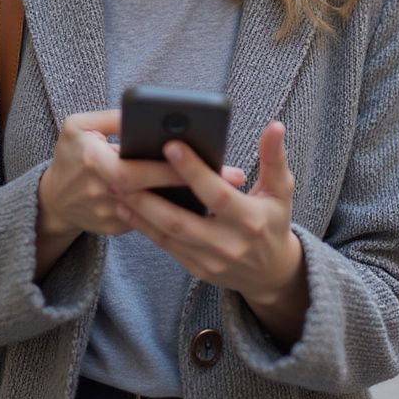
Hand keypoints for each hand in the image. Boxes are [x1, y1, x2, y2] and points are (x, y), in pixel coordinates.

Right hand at [37, 110, 246, 240]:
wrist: (53, 200)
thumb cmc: (71, 153)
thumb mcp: (78, 126)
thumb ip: (112, 118)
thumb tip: (146, 115)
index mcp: (93, 163)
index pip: (134, 169)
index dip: (166, 166)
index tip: (200, 158)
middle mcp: (102, 194)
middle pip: (155, 191)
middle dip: (194, 183)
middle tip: (234, 175)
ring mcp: (110, 217)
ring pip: (159, 210)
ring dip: (193, 199)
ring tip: (230, 188)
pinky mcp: (117, 230)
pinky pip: (152, 220)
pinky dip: (177, 208)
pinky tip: (207, 198)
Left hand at [114, 122, 306, 324]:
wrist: (272, 273)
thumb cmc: (274, 221)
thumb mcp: (281, 190)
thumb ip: (274, 157)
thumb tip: (275, 125)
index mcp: (249, 219)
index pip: (215, 193)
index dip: (192, 170)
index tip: (169, 144)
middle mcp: (228, 244)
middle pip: (181, 221)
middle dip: (150, 196)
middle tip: (123, 170)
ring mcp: (210, 261)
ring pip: (168, 236)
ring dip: (140, 212)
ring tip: (117, 186)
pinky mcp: (197, 270)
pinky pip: (166, 247)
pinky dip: (145, 228)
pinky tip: (127, 208)